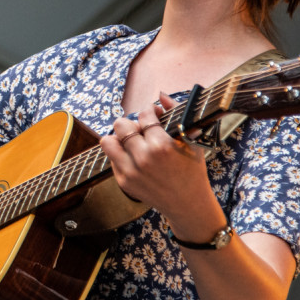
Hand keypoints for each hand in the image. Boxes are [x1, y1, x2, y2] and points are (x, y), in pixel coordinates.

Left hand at [99, 94, 223, 239]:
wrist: (188, 204)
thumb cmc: (192, 170)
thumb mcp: (192, 141)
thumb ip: (176, 113)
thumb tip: (161, 95)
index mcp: (161, 146)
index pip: (144, 115)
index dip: (150, 110)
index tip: (154, 114)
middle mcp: (143, 158)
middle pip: (121, 125)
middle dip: (132, 122)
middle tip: (142, 129)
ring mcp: (131, 171)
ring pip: (107, 141)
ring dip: (118, 137)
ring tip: (132, 141)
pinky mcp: (124, 182)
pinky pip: (111, 158)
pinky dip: (121, 154)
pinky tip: (135, 157)